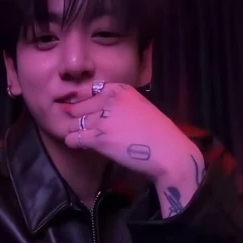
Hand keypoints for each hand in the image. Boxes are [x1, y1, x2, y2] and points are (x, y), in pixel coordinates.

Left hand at [64, 82, 203, 189]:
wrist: (169, 152)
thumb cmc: (156, 132)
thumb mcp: (138, 105)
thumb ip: (116, 103)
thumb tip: (92, 108)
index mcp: (120, 90)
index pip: (87, 90)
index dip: (80, 101)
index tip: (80, 111)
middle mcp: (110, 100)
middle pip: (78, 107)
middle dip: (74, 118)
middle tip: (77, 127)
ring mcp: (104, 119)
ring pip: (74, 123)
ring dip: (74, 131)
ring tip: (81, 138)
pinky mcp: (100, 139)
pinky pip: (73, 138)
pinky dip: (73, 142)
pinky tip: (81, 145)